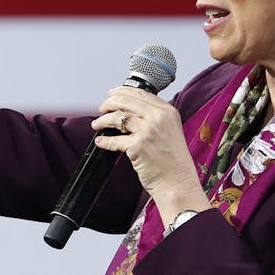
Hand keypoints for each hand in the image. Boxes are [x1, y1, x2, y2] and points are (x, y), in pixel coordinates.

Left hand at [91, 87, 209, 221]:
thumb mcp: (170, 130)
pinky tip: (100, 142)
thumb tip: (130, 109)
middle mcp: (159, 117)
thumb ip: (155, 117)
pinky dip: (105, 141)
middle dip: (109, 103)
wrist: (178, 181)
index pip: (140, 93)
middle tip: (101, 108)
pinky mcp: (138, 146)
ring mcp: (148, 131)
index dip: (122, 92)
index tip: (112, 94)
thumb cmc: (173, 160)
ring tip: (97, 124)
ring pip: (118, 118)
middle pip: (126, 102)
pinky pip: (114, 140)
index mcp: (168, 111)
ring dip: (103, 121)